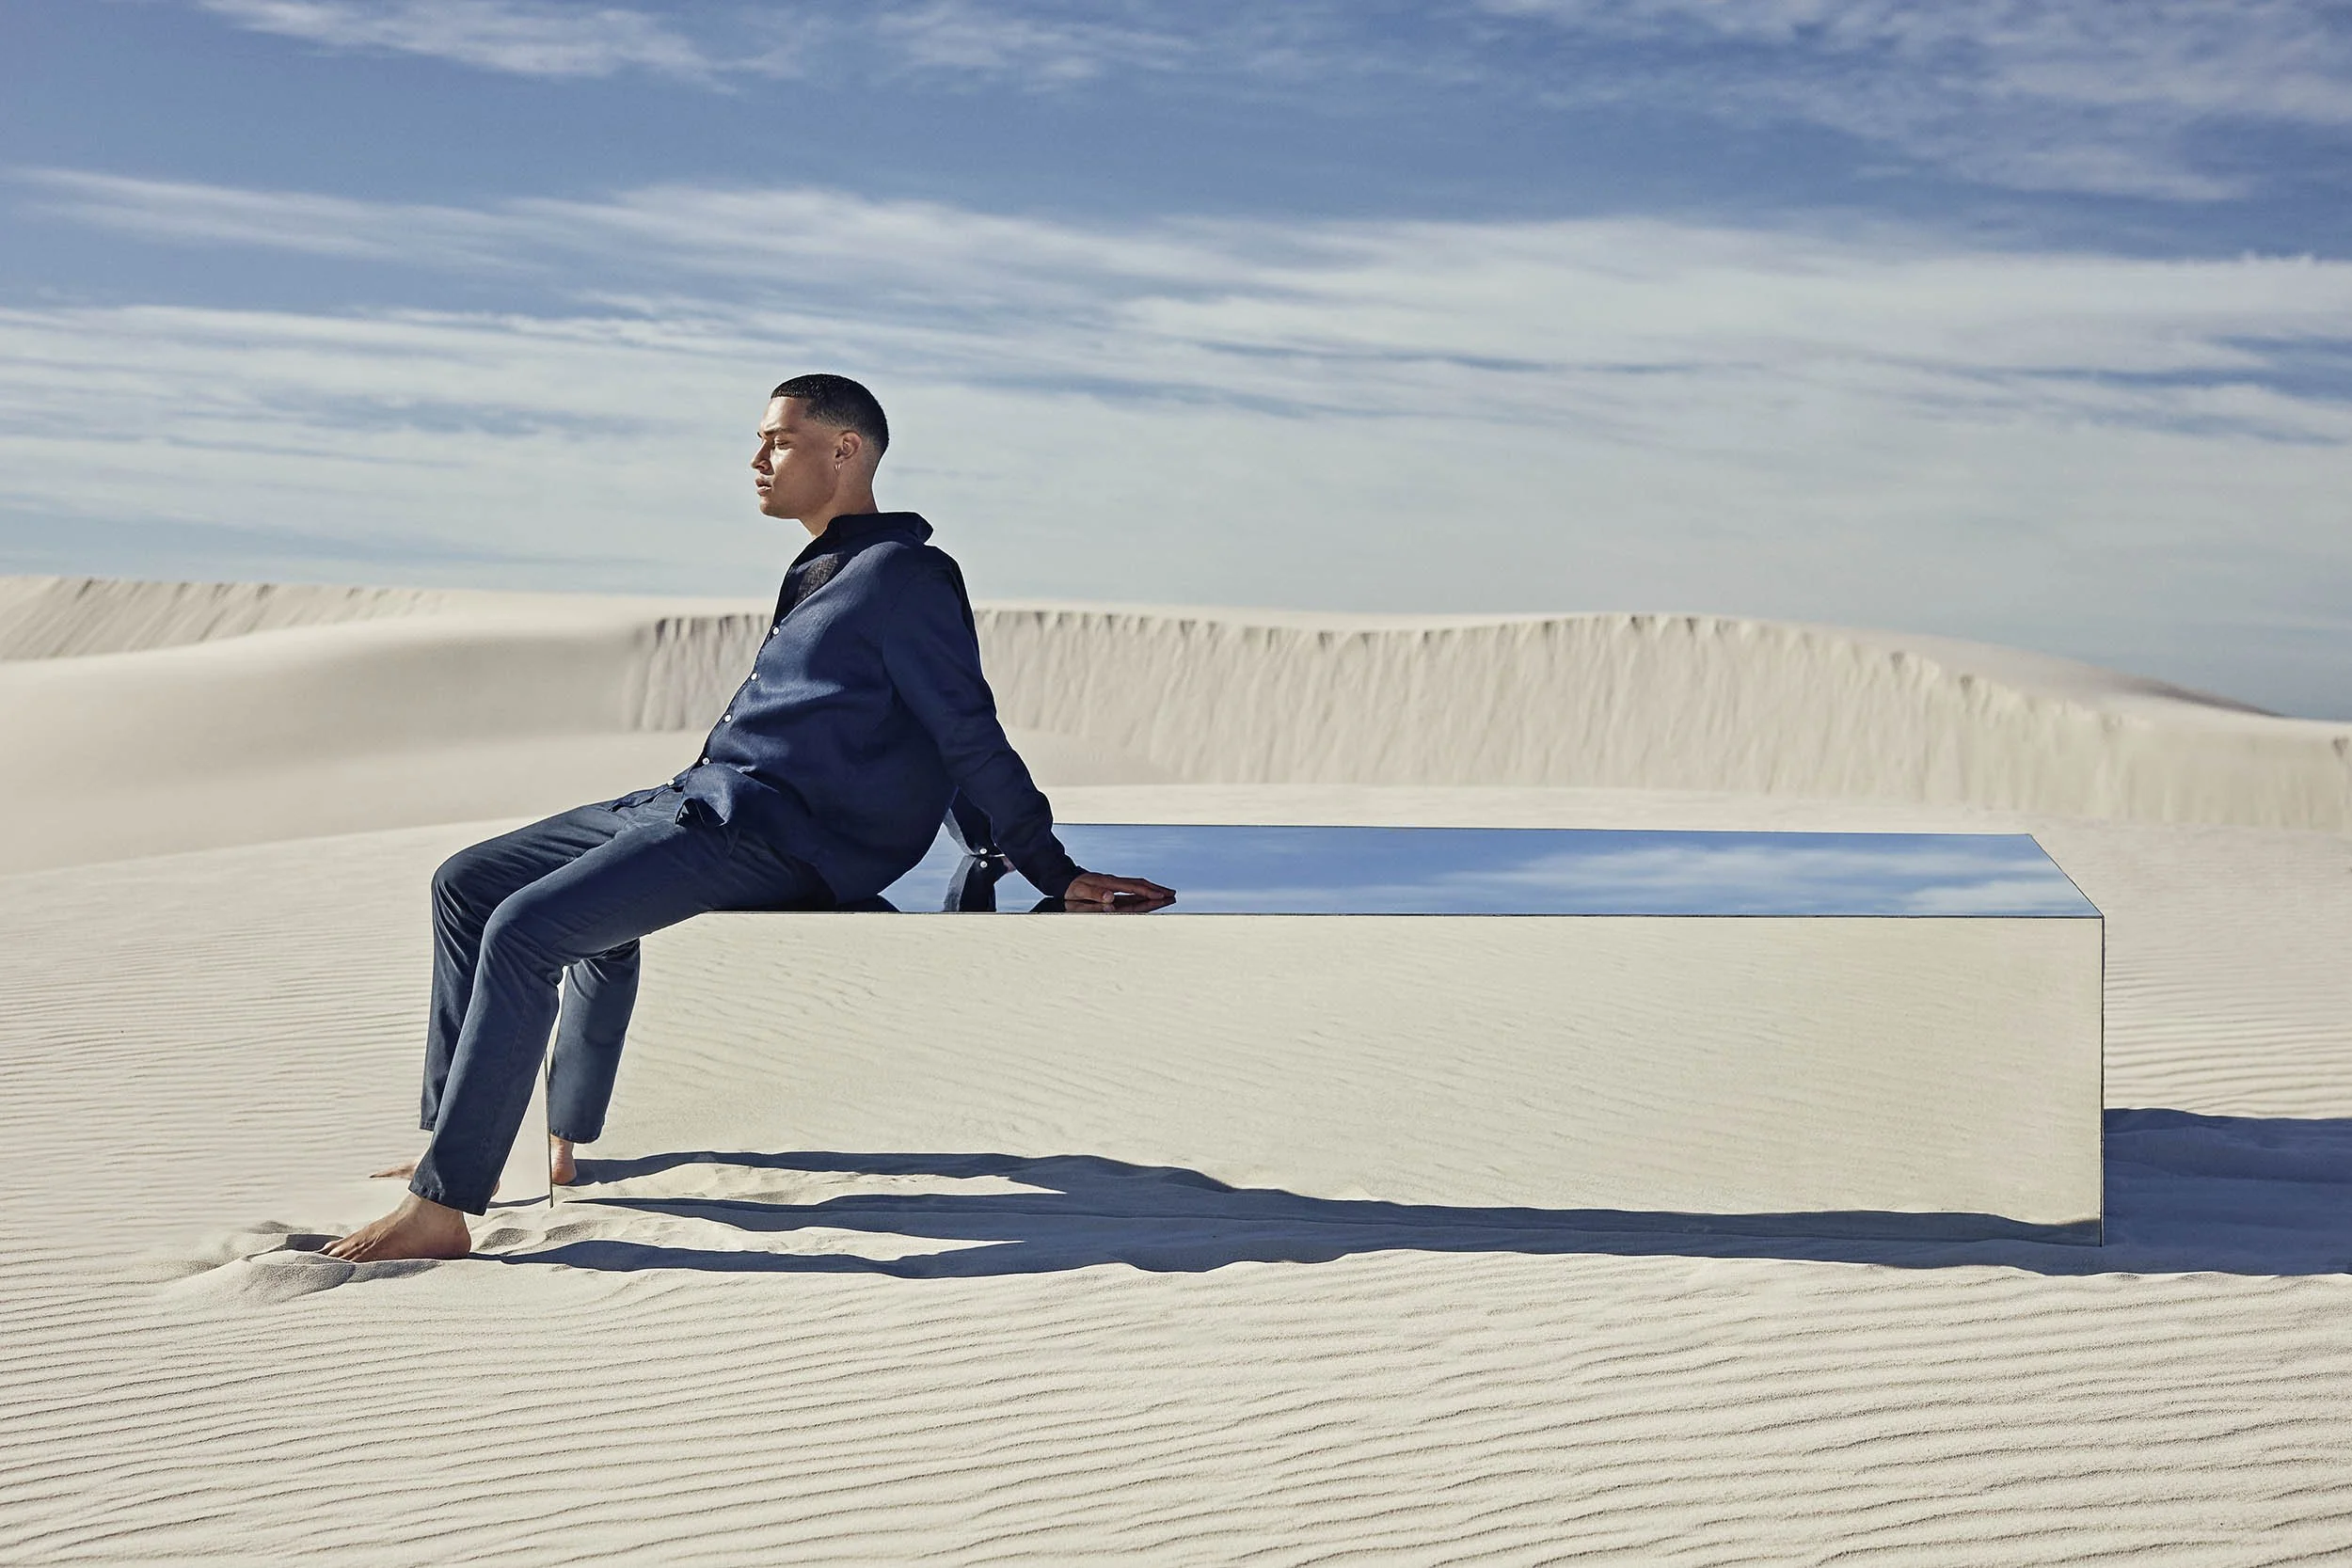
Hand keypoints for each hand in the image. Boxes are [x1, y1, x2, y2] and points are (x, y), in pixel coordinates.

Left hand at [1061, 872, 1175, 910]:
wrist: (1064, 878)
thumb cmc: (1072, 886)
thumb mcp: (1080, 891)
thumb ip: (1095, 895)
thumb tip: (1111, 897)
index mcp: (1109, 883)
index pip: (1133, 888)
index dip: (1148, 893)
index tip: (1161, 896)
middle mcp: (1114, 882)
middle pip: (1140, 885)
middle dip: (1157, 889)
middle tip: (1172, 894)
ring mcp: (1114, 883)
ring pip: (1137, 886)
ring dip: (1152, 890)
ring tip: (1166, 894)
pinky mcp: (1112, 886)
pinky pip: (1131, 889)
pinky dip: (1143, 892)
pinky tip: (1148, 896)